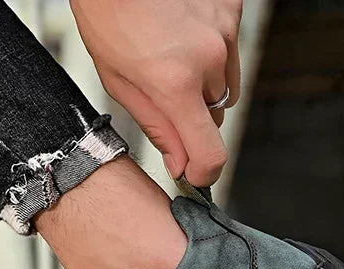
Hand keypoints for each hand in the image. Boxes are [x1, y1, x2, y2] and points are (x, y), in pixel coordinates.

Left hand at [70, 0, 241, 185]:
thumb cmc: (109, 16)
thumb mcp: (120, 83)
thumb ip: (157, 128)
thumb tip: (180, 165)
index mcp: (175, 84)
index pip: (211, 153)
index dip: (204, 173)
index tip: (193, 176)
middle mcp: (210, 58)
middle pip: (217, 118)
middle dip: (194, 121)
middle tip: (165, 100)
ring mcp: (226, 31)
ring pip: (227, 86)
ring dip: (206, 89)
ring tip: (172, 64)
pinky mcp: (234, 9)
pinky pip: (231, 51)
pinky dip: (212, 54)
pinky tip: (183, 37)